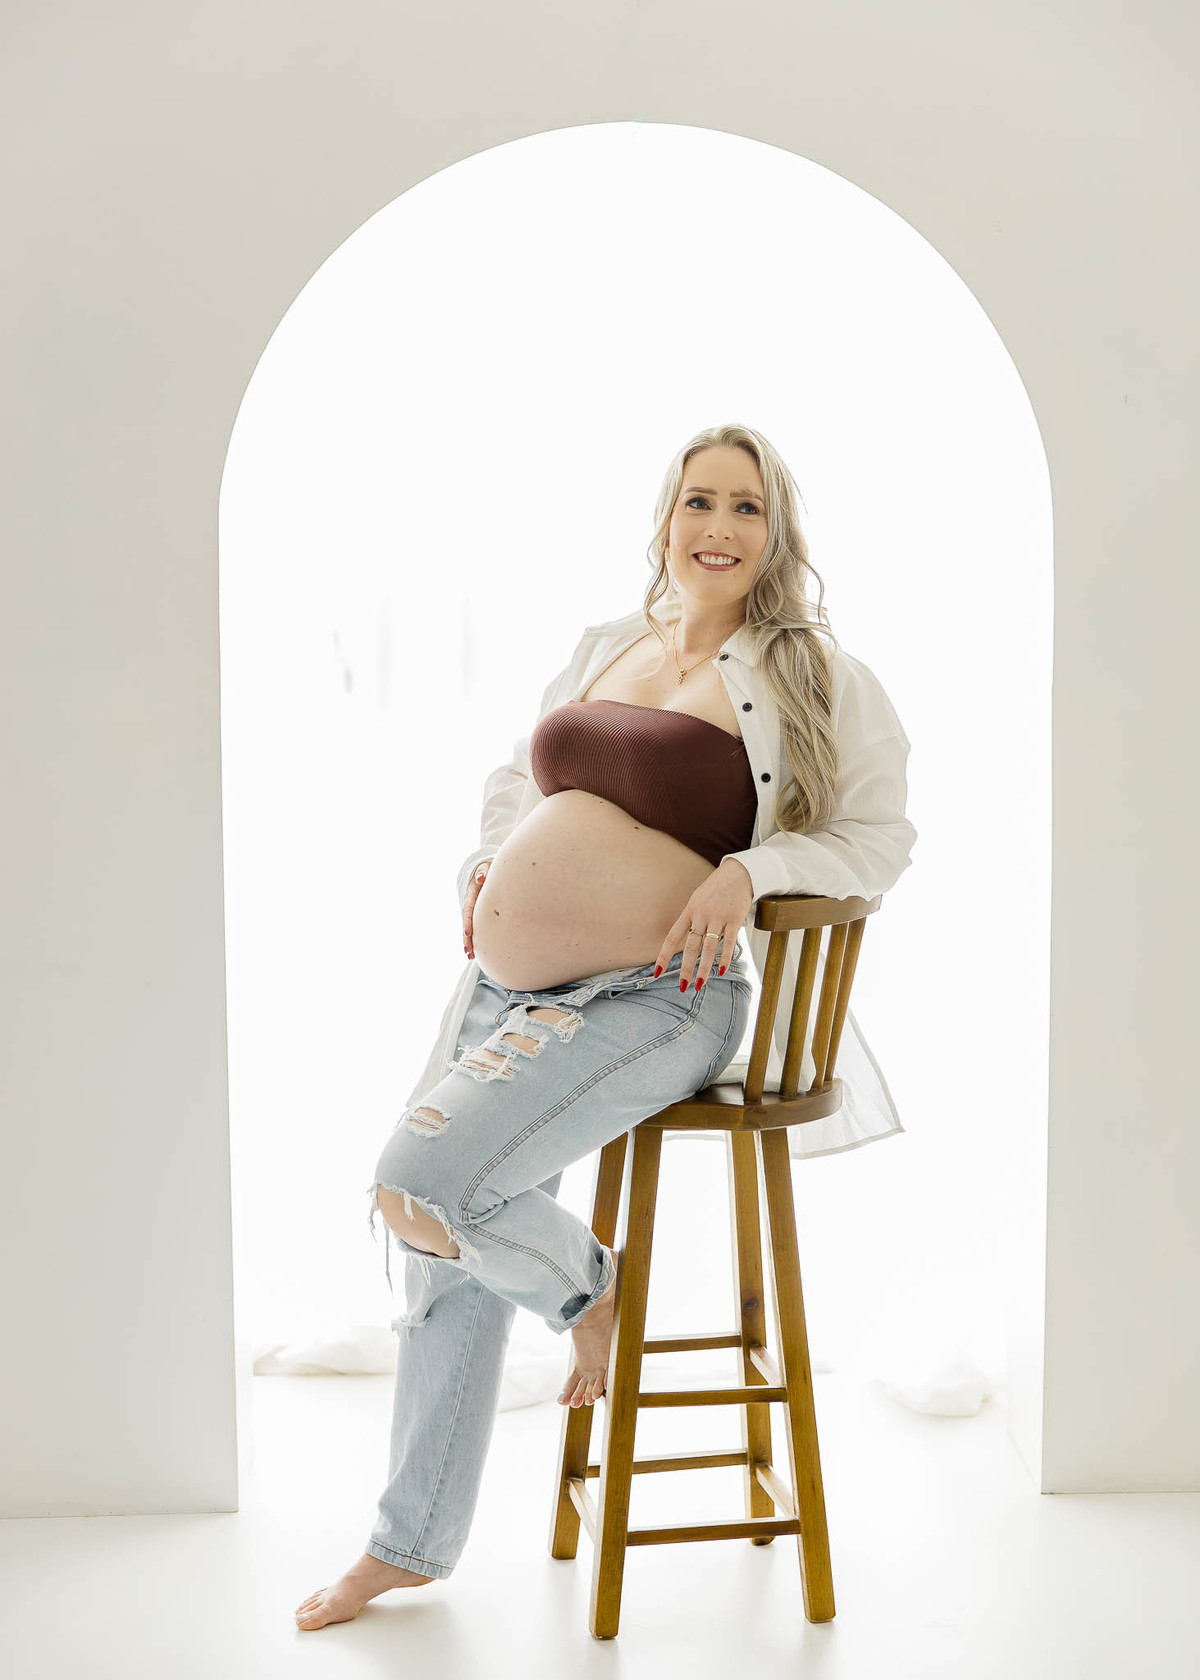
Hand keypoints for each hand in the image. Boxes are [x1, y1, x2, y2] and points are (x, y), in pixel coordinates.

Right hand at [461, 858, 492, 959]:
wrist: (487, 871)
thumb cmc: (489, 870)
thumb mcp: (486, 867)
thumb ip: (484, 871)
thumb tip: (481, 877)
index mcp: (471, 894)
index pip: (468, 909)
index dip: (467, 921)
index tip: (468, 932)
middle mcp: (470, 904)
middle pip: (466, 923)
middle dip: (466, 938)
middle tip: (468, 950)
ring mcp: (474, 911)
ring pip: (469, 929)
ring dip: (469, 942)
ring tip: (470, 956)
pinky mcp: (479, 917)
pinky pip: (475, 929)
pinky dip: (475, 941)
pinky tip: (476, 953)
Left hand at [653, 859, 754, 991]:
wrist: (739, 873)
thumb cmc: (717, 888)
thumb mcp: (698, 899)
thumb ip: (693, 919)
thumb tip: (690, 939)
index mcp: (689, 911)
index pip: (673, 936)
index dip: (664, 955)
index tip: (657, 971)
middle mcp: (701, 915)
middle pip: (691, 946)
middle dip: (686, 969)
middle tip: (683, 986)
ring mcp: (718, 917)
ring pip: (709, 948)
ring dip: (704, 968)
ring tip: (700, 984)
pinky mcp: (734, 919)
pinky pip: (729, 942)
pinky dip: (725, 958)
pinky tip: (722, 971)